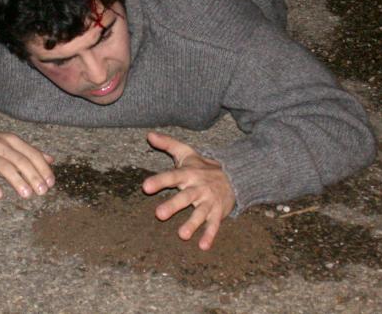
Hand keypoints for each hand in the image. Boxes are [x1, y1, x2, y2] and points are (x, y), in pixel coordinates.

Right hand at [0, 122, 54, 199]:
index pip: (32, 154)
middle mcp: (1, 145)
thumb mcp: (8, 142)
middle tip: (43, 192)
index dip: (43, 169)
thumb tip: (51, 159)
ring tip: (27, 195)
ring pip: (6, 167)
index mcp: (12, 140)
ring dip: (18, 181)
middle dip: (34, 176)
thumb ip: (28, 151)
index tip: (51, 183)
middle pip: (22, 161)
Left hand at [142, 132, 234, 250]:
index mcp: (188, 174)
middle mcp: (198, 188)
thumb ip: (168, 144)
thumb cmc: (203, 166)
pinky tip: (202, 246)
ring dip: (192, 224)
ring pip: (199, 214)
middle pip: (185, 197)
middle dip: (173, 205)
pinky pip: (214, 225)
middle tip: (158, 214)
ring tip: (182, 235)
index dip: (159, 181)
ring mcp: (209, 201)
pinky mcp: (218, 213)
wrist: (235, 175)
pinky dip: (209, 235)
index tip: (146, 187)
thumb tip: (148, 134)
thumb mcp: (186, 153)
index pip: (172, 176)